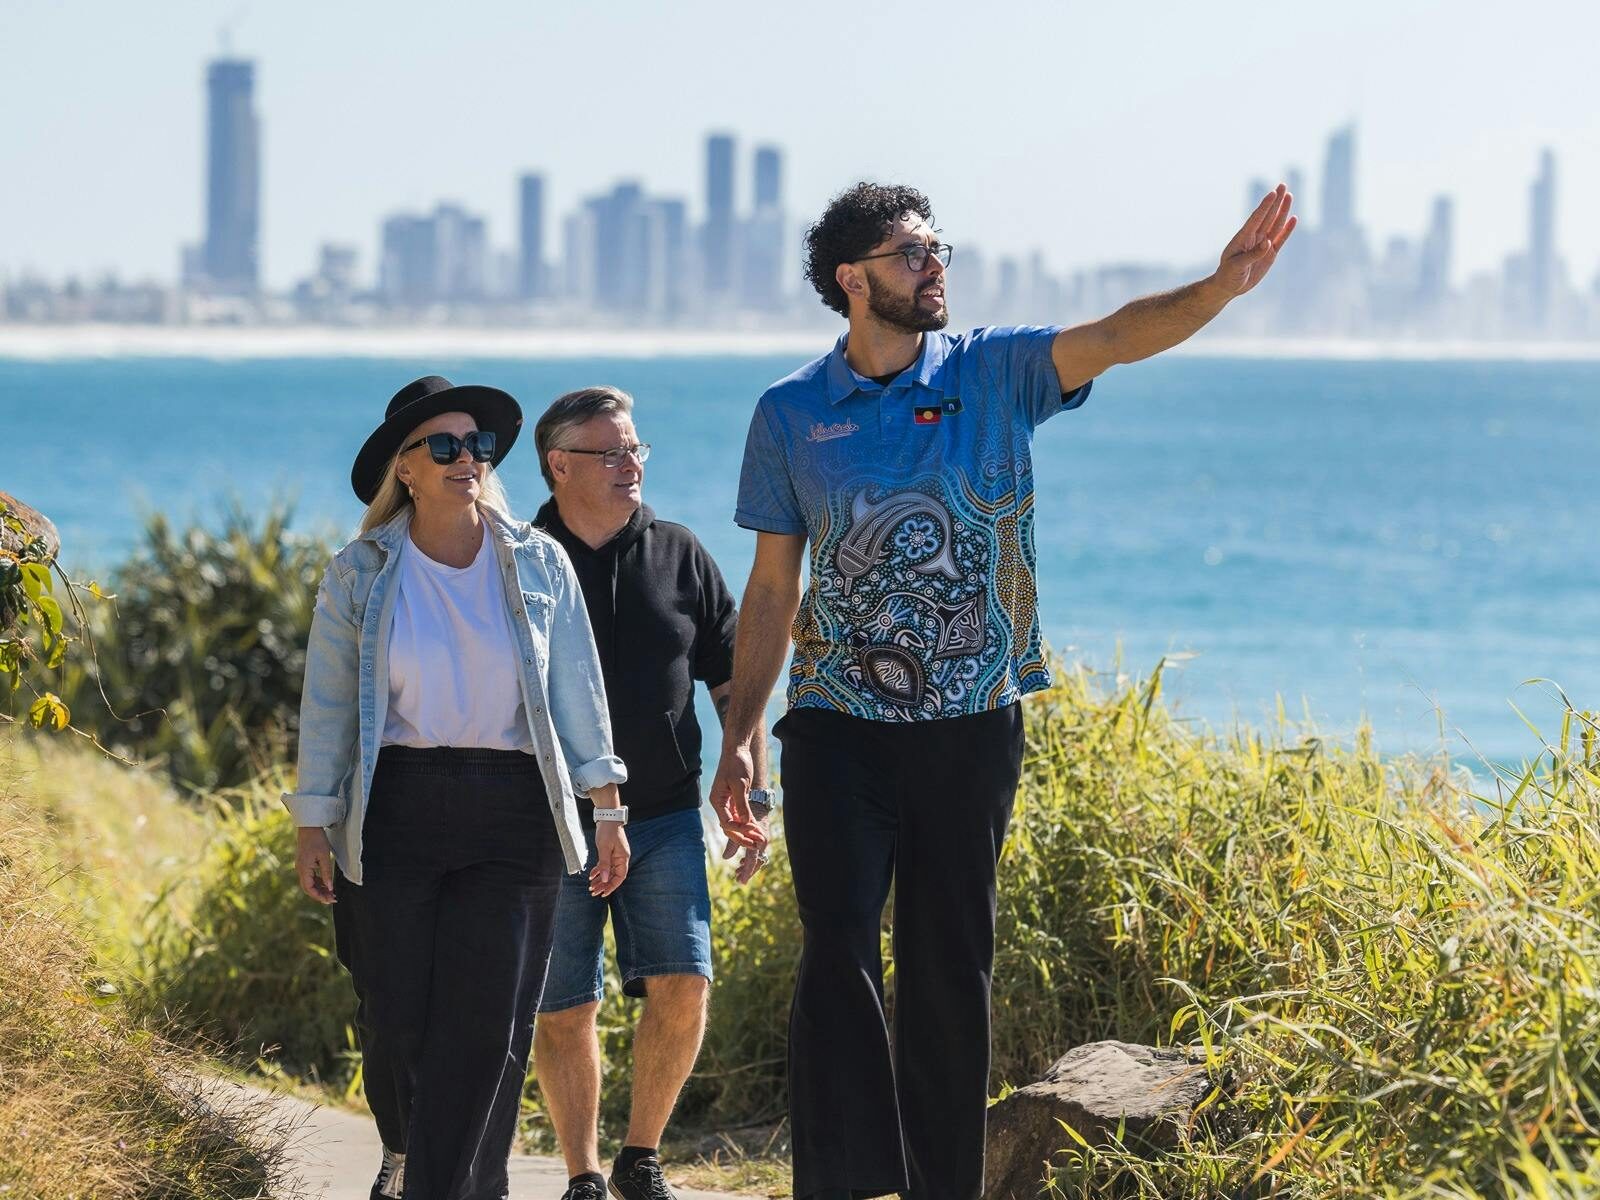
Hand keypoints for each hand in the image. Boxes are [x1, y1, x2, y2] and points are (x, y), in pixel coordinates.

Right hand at [296, 826, 336, 904]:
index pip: (309, 888)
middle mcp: (300, 869)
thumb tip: (329, 887)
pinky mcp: (304, 864)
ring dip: (319, 888)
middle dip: (320, 894)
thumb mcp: (324, 856)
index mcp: (304, 869)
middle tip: (332, 898)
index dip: (319, 896)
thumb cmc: (317, 839)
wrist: (309, 827)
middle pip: (308, 888)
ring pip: (309, 883)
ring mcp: (301, 867)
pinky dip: (318, 881)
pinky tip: (326, 883)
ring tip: (331, 892)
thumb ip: (326, 873)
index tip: (329, 900)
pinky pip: (310, 876)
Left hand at [589, 821, 630, 897]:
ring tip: (590, 886)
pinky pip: (605, 865)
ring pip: (608, 871)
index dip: (612, 886)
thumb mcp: (604, 848)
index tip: (603, 893)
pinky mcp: (610, 852)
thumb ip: (604, 864)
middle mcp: (621, 858)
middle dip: (603, 885)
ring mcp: (615, 855)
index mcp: (622, 858)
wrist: (608, 816)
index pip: (620, 877)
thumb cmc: (607, 831)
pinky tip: (591, 875)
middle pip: (613, 876)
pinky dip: (599, 870)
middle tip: (593, 892)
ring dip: (600, 879)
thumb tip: (604, 879)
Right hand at [709, 743, 766, 849]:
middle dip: (744, 836)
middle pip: (730, 827)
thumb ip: (742, 804)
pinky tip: (758, 830)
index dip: (740, 830)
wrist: (738, 749)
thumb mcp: (740, 784)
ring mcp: (728, 803)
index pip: (726, 823)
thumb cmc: (737, 763)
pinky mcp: (736, 800)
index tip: (753, 831)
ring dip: (748, 832)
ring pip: (736, 824)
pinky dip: (749, 824)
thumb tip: (745, 823)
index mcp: (717, 800)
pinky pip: (741, 816)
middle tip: (757, 844)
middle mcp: (720, 804)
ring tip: (760, 840)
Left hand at [722, 815, 772, 883]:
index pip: (753, 861)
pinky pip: (757, 852)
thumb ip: (733, 843)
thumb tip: (725, 858)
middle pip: (757, 862)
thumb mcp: (738, 828)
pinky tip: (741, 861)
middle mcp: (762, 843)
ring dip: (748, 866)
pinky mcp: (761, 838)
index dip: (747, 872)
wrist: (757, 800)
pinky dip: (750, 858)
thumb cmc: (746, 812)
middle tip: (738, 879)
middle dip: (748, 871)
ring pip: (758, 858)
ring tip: (738, 872)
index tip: (742, 882)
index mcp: (758, 841)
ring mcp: (762, 841)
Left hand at [1212, 183, 1296, 297]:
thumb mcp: (1236, 266)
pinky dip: (1287, 230)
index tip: (1272, 193)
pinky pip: (1280, 239)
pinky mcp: (1270, 253)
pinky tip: (1293, 218)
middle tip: (1283, 185)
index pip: (1256, 219)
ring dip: (1282, 211)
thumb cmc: (1228, 275)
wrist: (1229, 286)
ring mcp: (1263, 244)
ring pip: (1275, 224)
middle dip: (1275, 201)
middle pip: (1267, 216)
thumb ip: (1252, 255)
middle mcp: (1254, 238)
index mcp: (1242, 238)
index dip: (1264, 206)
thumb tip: (1268, 243)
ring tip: (1289, 195)